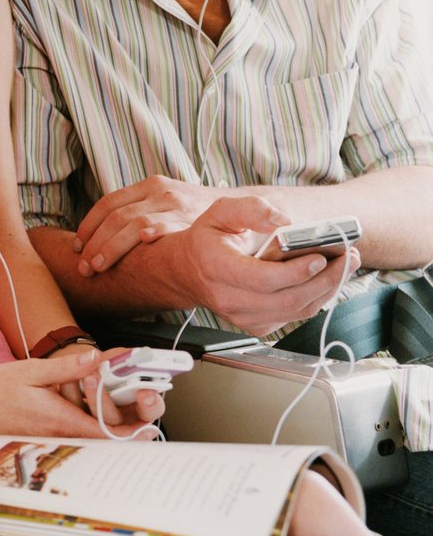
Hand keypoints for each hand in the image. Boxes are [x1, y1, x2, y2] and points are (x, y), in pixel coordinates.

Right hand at [0, 348, 159, 440]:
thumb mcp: (28, 371)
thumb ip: (66, 368)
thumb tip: (97, 360)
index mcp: (62, 421)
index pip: (114, 433)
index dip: (138, 425)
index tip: (149, 408)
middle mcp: (63, 438)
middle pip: (112, 438)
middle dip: (129, 416)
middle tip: (135, 391)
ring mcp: (55, 443)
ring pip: (97, 437)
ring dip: (111, 417)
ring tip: (109, 389)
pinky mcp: (48, 441)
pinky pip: (80, 436)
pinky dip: (91, 420)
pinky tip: (85, 400)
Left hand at [74, 175, 228, 274]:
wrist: (245, 210)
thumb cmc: (197, 213)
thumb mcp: (168, 202)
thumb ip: (141, 211)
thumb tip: (102, 238)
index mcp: (149, 185)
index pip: (108, 203)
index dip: (89, 226)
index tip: (77, 246)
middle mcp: (160, 192)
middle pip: (115, 216)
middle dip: (94, 243)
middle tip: (83, 266)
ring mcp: (176, 206)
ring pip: (132, 224)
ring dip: (110, 248)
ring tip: (97, 267)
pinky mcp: (190, 220)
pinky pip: (162, 228)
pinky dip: (147, 236)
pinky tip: (136, 249)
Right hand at [173, 196, 355, 335]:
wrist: (187, 272)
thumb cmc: (207, 240)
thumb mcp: (220, 212)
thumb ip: (250, 209)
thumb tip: (283, 221)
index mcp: (217, 268)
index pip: (263, 279)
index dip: (296, 271)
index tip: (321, 256)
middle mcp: (229, 299)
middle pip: (288, 299)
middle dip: (326, 279)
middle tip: (348, 257)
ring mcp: (243, 317)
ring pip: (296, 311)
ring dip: (327, 289)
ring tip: (345, 264)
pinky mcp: (256, 326)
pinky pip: (294, 316)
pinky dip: (315, 298)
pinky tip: (325, 279)